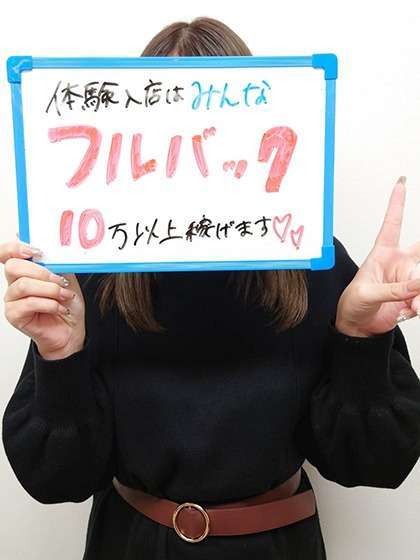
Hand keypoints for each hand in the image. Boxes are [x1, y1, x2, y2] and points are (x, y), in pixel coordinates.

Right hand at [2, 236, 85, 358]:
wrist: (71, 330)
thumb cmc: (67, 304)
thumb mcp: (66, 277)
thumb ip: (56, 262)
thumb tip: (48, 243)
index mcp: (25, 270)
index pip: (7, 253)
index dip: (16, 247)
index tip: (36, 251)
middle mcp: (14, 283)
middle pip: (13, 266)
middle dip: (41, 272)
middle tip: (60, 280)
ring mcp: (12, 299)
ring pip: (23, 285)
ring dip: (49, 289)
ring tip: (65, 295)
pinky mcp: (14, 315)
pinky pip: (28, 304)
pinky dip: (49, 304)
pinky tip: (60, 308)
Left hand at [335, 176, 419, 337]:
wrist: (357, 326)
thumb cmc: (353, 303)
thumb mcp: (368, 293)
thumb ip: (395, 290)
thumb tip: (418, 286)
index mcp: (382, 253)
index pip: (392, 223)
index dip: (397, 203)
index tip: (401, 182)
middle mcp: (398, 262)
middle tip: (419, 265)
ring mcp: (409, 278)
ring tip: (415, 306)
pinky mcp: (415, 295)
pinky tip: (414, 310)